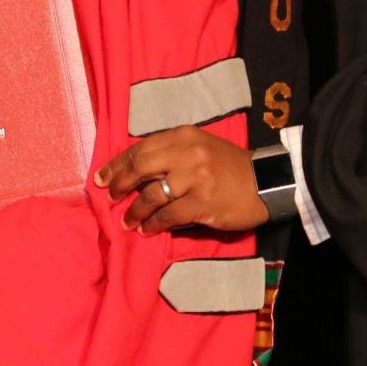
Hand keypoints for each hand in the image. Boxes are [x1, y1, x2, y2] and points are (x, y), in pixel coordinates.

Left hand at [92, 126, 268, 234]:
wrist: (266, 181)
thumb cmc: (228, 165)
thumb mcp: (200, 147)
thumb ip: (171, 153)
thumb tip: (135, 169)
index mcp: (183, 135)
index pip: (140, 148)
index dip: (117, 164)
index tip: (100, 177)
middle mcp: (187, 153)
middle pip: (140, 167)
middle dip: (119, 184)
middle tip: (109, 197)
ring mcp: (195, 178)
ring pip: (151, 194)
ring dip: (135, 210)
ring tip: (127, 221)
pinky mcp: (202, 202)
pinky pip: (169, 215)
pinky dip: (154, 224)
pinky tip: (147, 229)